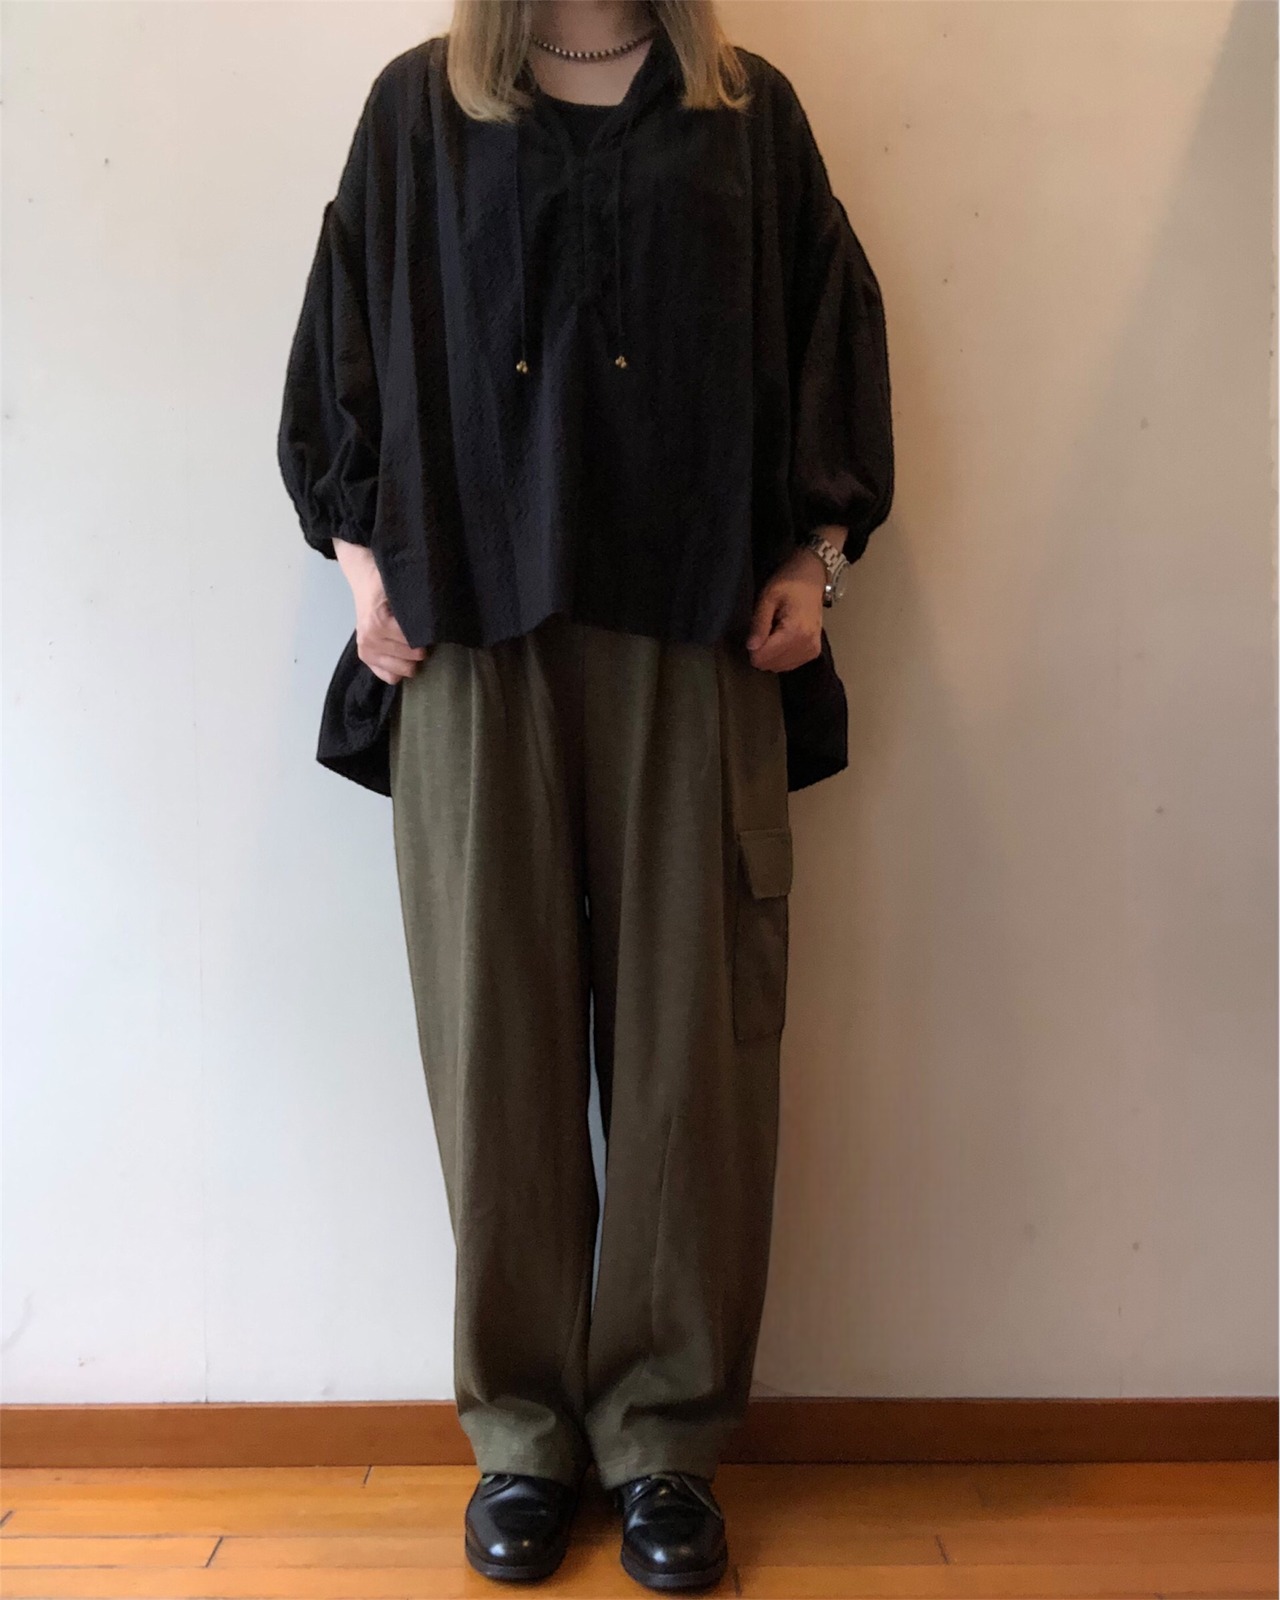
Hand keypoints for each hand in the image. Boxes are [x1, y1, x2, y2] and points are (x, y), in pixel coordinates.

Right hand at [333, 538, 428, 684]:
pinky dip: (398, 670)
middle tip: (422, 638)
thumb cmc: (386, 585)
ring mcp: (365, 650)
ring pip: (400, 671)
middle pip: (409, 659)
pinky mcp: (364, 657)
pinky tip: (403, 658)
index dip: (426, 638)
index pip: (413, 643)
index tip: (430, 631)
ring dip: (411, 661)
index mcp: (378, 623)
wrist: (365, 582)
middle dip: (420, 650)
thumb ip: (417, 608)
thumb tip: (437, 623)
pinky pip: (388, 676)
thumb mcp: (403, 590)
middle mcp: (369, 639)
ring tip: (413, 647)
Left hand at [744, 546, 827, 671]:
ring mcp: (812, 651)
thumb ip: (759, 624)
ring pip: (778, 667)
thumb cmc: (789, 583)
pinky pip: (789, 665)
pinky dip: (781, 655)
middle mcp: (806, 645)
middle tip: (765, 629)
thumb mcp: (768, 598)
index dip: (752, 647)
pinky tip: (782, 638)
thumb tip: (750, 647)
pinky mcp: (813, 652)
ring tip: (774, 631)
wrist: (812, 578)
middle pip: (770, 665)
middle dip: (761, 651)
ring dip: (771, 653)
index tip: (755, 631)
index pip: (763, 657)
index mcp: (795, 631)